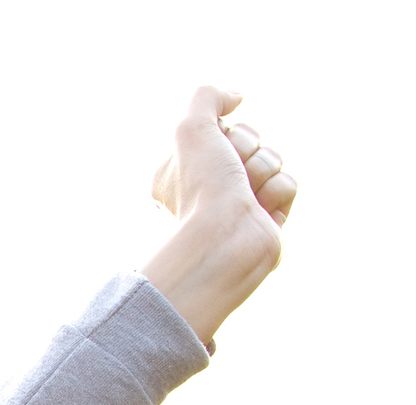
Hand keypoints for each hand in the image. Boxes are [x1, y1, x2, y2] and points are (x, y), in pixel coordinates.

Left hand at [139, 88, 296, 349]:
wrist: (225, 241)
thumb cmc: (202, 188)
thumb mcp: (191, 128)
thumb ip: (207, 96)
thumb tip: (236, 97)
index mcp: (182, 167)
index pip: (224, 127)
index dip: (227, 133)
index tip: (213, 152)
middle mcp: (209, 185)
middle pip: (252, 139)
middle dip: (247, 150)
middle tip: (231, 175)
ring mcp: (239, 201)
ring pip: (273, 159)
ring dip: (263, 171)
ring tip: (245, 196)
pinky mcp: (268, 217)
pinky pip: (289, 184)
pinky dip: (279, 192)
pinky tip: (261, 211)